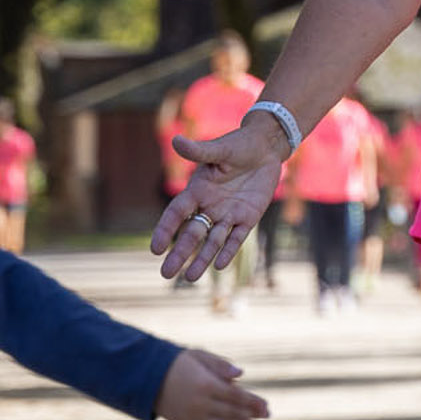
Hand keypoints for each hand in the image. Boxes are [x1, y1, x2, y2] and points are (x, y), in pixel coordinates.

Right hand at [151, 119, 287, 281]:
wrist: (265, 149)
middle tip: (165, 274)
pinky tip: (220, 266)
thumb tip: (176, 140)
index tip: (155, 249)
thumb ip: (199, 150)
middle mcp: (209, 205)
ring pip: (212, 241)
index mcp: (197, 190)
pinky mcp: (247, 217)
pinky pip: (236, 238)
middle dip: (179, 254)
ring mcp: (228, 214)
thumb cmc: (239, 145)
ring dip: (201, 259)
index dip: (165, 230)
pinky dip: (228, 251)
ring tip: (190, 278)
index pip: (176, 213)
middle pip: (191, 234)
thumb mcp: (220, 149)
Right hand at [155, 349, 269, 419]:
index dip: (253, 402)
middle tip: (268, 419)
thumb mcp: (199, 356)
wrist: (148, 378)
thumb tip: (241, 375)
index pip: (236, 396)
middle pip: (232, 413)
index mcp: (205, 385)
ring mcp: (193, 417)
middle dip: (252, 416)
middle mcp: (200, 404)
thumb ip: (220, 365)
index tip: (266, 407)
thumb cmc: (178, 363)